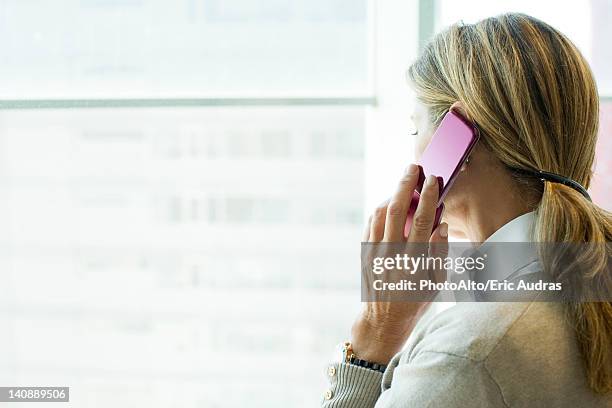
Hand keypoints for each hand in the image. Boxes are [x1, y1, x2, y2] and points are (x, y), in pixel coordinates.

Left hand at [350, 164, 447, 364]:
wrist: (383, 321)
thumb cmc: (414, 302)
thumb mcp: (435, 283)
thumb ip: (439, 253)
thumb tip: (440, 224)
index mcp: (413, 262)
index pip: (423, 220)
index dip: (429, 196)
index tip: (433, 179)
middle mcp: (391, 254)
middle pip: (397, 209)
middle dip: (405, 185)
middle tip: (413, 168)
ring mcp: (374, 253)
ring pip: (380, 213)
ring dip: (392, 194)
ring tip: (403, 183)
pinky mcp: (364, 254)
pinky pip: (371, 224)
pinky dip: (380, 209)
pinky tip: (390, 203)